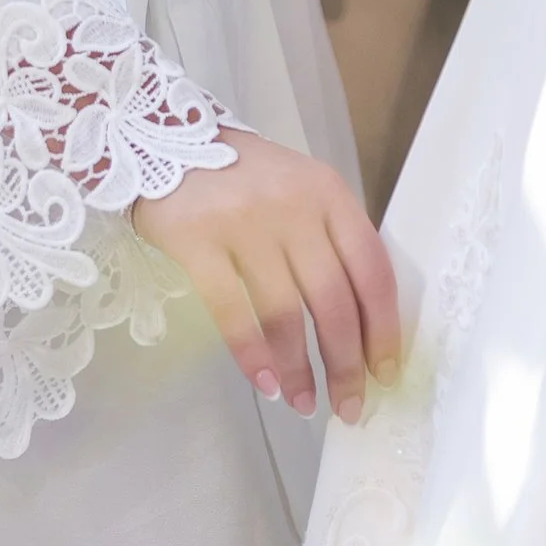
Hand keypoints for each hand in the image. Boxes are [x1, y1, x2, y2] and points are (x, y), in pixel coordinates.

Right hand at [134, 130, 399, 424]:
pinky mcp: (197, 242)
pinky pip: (232, 312)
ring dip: (299, 368)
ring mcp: (244, 223)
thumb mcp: (300, 191)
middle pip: (333, 300)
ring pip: (285, 313)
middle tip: (349, 407)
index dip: (383, 328)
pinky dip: (252, 355)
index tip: (384, 373)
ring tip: (304, 403)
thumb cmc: (242, 176)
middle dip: (345, 364)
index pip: (372, 269)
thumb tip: (358, 327)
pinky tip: (264, 383)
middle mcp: (293, 206)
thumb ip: (330, 241)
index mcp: (329, 194)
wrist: (161, 138)